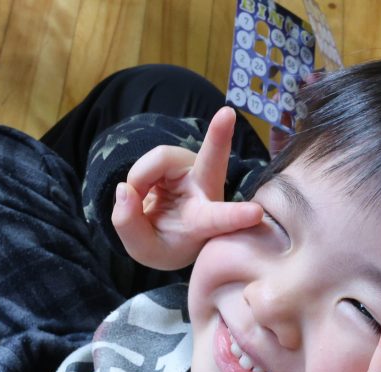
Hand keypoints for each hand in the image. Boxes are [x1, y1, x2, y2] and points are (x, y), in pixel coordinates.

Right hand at [112, 107, 262, 269]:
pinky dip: (138, 176)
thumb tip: (124, 188)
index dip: (236, 215)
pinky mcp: (180, 158)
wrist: (169, 230)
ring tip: (141, 200)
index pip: (219, 219)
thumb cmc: (166, 244)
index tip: (256, 213)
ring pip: (159, 159)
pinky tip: (145, 191)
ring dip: (139, 179)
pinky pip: (150, 158)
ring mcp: (194, 168)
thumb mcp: (143, 249)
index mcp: (204, 222)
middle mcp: (205, 190)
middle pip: (213, 159)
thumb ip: (128, 224)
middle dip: (219, 137)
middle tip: (227, 114)